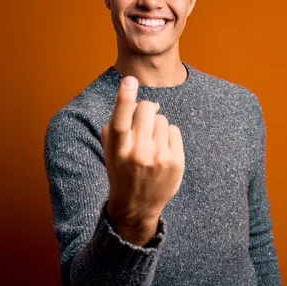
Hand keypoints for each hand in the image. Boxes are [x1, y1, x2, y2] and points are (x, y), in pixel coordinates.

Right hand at [101, 76, 184, 244]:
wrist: (137, 205)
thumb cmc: (121, 169)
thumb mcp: (110, 149)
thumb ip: (117, 123)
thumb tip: (138, 100)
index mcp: (117, 150)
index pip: (120, 120)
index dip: (125, 98)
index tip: (130, 80)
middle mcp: (138, 153)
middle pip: (146, 109)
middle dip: (145, 109)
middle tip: (142, 121)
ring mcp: (159, 158)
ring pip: (162, 118)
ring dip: (156, 124)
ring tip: (150, 142)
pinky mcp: (176, 162)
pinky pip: (174, 130)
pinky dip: (168, 135)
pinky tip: (161, 149)